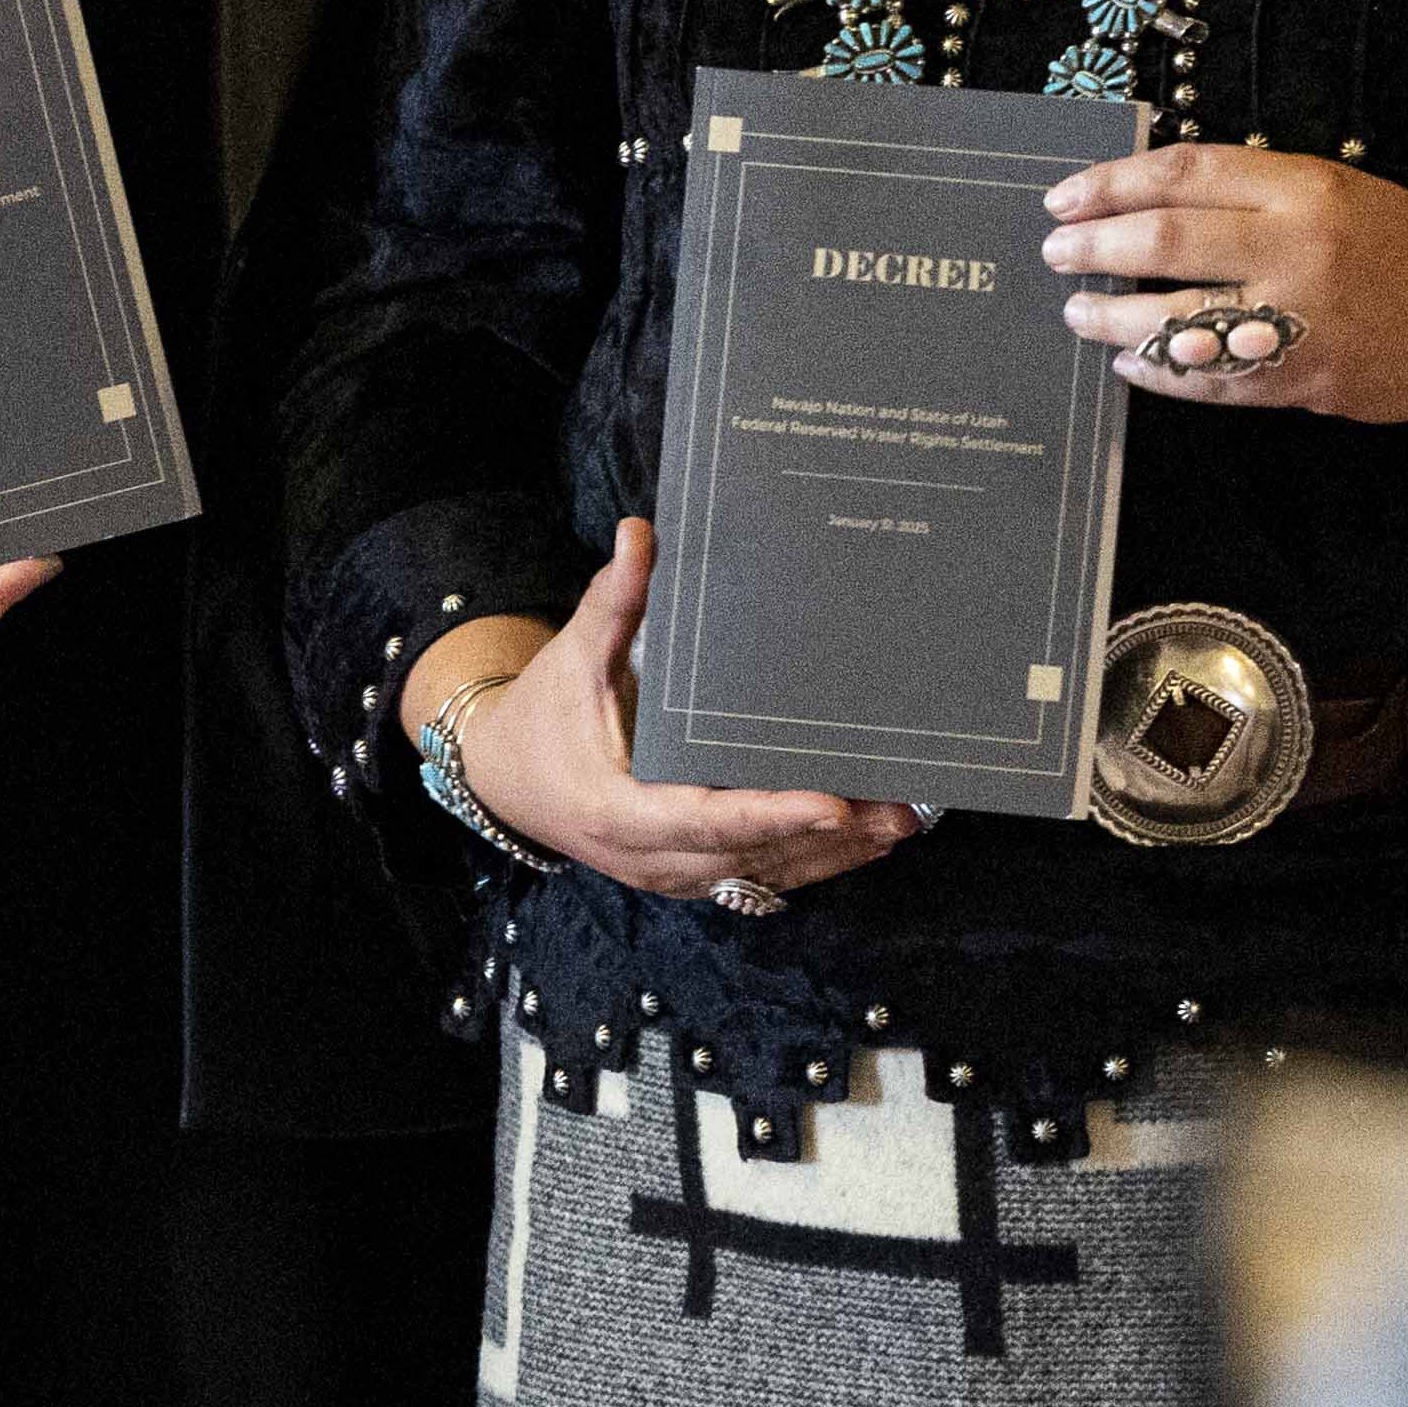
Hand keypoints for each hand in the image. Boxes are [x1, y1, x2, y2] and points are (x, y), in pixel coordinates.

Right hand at [450, 518, 921, 903]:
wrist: (505, 779)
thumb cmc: (542, 716)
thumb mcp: (573, 658)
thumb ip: (611, 601)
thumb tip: (640, 532)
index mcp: (620, 810)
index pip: (707, 818)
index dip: (772, 814)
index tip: (833, 802)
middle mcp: (651, 857)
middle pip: (753, 855)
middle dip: (830, 837)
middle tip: (900, 809)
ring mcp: (672, 874)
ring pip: (764, 872)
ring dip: (835, 854)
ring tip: (902, 822)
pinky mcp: (688, 873)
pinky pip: (756, 874)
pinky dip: (811, 860)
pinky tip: (864, 841)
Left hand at [1036, 146, 1407, 431]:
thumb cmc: (1404, 247)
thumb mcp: (1339, 190)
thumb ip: (1256, 190)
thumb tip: (1156, 196)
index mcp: (1304, 189)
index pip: (1184, 175)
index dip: (1112, 184)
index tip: (1066, 198)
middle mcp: (1297, 249)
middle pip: (1166, 241)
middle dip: (1095, 248)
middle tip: (1056, 253)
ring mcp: (1299, 320)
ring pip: (1176, 319)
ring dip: (1112, 318)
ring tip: (1078, 313)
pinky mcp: (1301, 380)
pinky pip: (1210, 379)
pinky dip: (1160, 372)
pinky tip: (1132, 364)